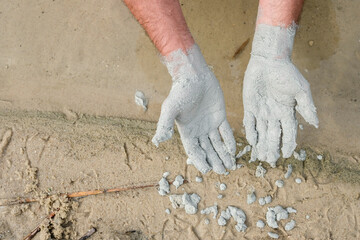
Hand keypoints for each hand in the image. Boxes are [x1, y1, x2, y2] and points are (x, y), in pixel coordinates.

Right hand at [152, 45, 235, 173]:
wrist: (194, 75)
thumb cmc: (181, 91)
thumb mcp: (170, 108)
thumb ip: (164, 125)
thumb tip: (158, 141)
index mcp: (187, 131)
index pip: (194, 150)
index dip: (200, 161)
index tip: (208, 170)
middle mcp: (198, 130)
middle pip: (207, 150)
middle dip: (215, 161)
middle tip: (223, 172)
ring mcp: (209, 124)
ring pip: (217, 143)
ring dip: (223, 155)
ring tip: (231, 166)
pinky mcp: (219, 116)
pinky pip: (225, 131)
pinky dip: (229, 141)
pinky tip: (234, 151)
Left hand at [243, 24, 318, 166]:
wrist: (268, 61)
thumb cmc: (286, 73)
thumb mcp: (300, 89)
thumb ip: (307, 106)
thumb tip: (316, 124)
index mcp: (287, 112)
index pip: (288, 132)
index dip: (288, 144)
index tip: (286, 155)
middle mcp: (274, 114)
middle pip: (273, 135)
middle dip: (272, 148)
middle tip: (270, 160)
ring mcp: (261, 111)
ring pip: (261, 132)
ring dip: (261, 144)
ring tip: (260, 157)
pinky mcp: (250, 106)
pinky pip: (249, 122)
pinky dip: (251, 132)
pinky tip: (251, 141)